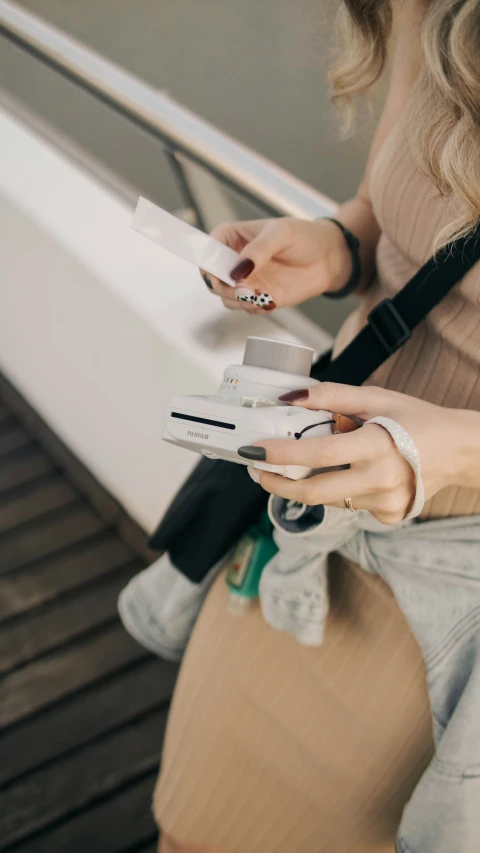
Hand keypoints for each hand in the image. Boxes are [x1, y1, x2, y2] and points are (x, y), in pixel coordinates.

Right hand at [200, 217, 351, 311]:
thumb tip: (237, 272)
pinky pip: (246, 309)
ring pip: (226, 299)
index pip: (207, 251)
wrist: (328, 258)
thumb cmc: (304, 236)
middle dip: (224, 289)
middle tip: (244, 290)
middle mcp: (234, 261)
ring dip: (240, 301)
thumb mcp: (281, 233)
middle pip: (212, 280)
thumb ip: (258, 250)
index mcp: (232, 237)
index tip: (216, 277)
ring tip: (261, 294)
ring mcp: (245, 281)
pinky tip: (271, 299)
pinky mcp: (258, 297)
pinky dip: (256, 308)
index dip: (206, 265)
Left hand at [241, 383, 465, 523]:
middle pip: (313, 492)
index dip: (280, 455)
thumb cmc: (417, 420)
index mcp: (377, 445)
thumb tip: (289, 396)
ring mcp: (385, 504)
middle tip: (257, 470)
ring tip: (319, 460)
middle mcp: (381, 480)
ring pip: (330, 498)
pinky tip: (357, 474)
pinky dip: (342, 489)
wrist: (460, 451)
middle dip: (276, 483)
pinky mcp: (388, 517)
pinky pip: (349, 506)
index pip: (318, 454)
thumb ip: (331, 396)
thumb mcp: (377, 397)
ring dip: (313, 481)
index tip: (252, 451)